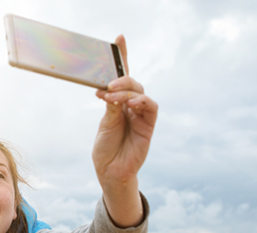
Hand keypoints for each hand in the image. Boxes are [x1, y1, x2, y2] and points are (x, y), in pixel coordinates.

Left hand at [92, 34, 157, 226]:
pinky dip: (142, 101)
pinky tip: (130, 104)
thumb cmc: (106, 148)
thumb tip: (112, 90)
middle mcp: (131, 106)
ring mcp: (141, 115)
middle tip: (108, 85)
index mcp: (118, 103)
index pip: (122, 76)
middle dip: (121, 79)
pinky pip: (151, 107)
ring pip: (141, 93)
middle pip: (133, 82)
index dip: (123, 56)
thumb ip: (112, 107)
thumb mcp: (105, 124)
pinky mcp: (149, 126)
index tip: (120, 37)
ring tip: (112, 95)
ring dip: (128, 91)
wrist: (110, 171)